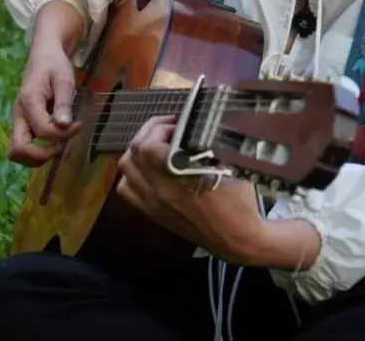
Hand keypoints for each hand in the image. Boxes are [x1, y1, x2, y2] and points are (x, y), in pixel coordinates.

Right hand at [8, 38, 81, 166]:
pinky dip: (36, 152)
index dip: (64, 134)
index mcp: (29, 100)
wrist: (44, 55)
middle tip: (63, 145)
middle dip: (43, 155)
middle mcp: (18, 113)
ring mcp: (18, 120)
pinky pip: (23, 146)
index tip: (79, 124)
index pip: (43, 131)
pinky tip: (54, 141)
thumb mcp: (64, 78)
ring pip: (16, 152)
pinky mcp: (22, 123)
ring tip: (58, 144)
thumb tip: (64, 125)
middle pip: (18, 149)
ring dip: (38, 156)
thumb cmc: (55, 64)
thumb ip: (64, 102)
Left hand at [116, 116, 270, 265]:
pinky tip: (148, 170)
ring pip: (126, 170)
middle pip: (133, 154)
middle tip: (167, 129)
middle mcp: (158, 191)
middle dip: (148, 134)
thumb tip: (190, 129)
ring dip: (137, 152)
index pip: (148, 146)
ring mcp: (152, 204)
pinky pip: (127, 190)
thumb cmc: (238, 202)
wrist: (238, 239)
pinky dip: (132, 175)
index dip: (159, 127)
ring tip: (156, 145)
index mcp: (177, 179)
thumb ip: (202, 147)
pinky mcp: (152, 214)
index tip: (178, 124)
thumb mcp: (227, 166)